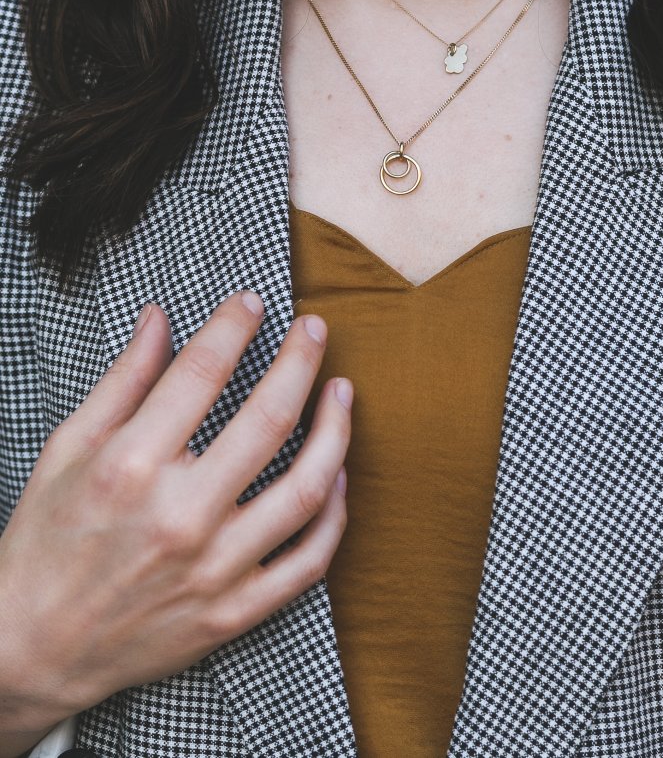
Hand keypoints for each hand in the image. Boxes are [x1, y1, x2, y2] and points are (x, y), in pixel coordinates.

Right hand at [0, 293, 350, 748]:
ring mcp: (212, 569)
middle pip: (269, 419)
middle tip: (315, 327)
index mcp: (130, 466)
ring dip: (335, 431)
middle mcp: (178, 516)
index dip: (235, 325)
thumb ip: (124, 379)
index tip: (253, 302)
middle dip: (301, 360)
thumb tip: (160, 316)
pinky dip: (333, 516)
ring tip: (342, 390)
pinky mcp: (231, 614)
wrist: (31, 649)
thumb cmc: (46, 539)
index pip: (203, 371)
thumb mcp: (68, 448)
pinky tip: (336, 476)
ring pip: (305, 490)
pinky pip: (307, 562)